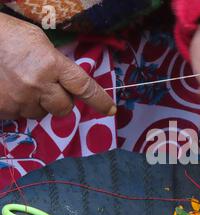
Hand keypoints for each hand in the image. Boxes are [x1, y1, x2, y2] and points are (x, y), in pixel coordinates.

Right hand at [0, 13, 115, 119]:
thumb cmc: (8, 36)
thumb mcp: (39, 43)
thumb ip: (58, 64)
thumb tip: (70, 83)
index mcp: (51, 64)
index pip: (84, 87)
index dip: (99, 100)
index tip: (111, 109)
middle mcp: (38, 85)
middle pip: (64, 108)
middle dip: (61, 101)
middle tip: (49, 88)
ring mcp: (20, 99)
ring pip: (42, 113)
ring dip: (39, 104)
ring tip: (24, 85)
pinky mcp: (4, 109)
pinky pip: (21, 115)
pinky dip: (21, 105)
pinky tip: (12, 90)